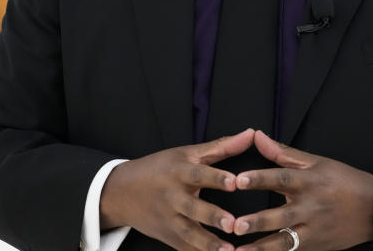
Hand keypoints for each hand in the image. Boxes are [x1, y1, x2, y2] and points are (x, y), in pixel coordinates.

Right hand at [99, 128, 254, 250]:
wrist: (121, 192)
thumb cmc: (160, 168)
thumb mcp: (187, 153)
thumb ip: (221, 146)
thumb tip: (251, 133)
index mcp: (178, 172)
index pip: (199, 174)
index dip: (216, 178)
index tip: (235, 182)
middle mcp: (172, 196)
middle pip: (192, 208)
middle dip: (212, 216)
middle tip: (233, 224)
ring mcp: (168, 219)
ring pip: (188, 234)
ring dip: (208, 244)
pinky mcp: (167, 237)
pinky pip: (184, 249)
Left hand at [231, 130, 372, 250]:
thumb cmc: (343, 180)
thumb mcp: (317, 162)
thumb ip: (283, 153)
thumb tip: (257, 136)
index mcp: (309, 181)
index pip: (282, 178)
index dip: (260, 179)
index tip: (239, 180)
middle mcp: (310, 207)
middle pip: (281, 215)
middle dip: (258, 221)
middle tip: (236, 224)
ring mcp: (313, 229)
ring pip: (285, 241)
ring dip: (261, 248)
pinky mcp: (315, 246)